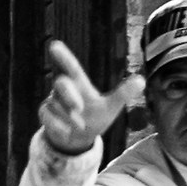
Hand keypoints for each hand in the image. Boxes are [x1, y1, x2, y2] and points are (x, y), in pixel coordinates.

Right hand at [39, 39, 142, 156]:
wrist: (80, 139)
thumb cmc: (95, 118)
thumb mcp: (111, 107)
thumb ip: (123, 94)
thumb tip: (141, 80)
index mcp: (80, 83)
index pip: (71, 67)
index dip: (64, 56)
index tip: (54, 45)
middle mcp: (64, 90)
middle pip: (61, 83)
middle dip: (69, 96)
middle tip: (79, 108)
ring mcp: (53, 101)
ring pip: (55, 104)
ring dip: (69, 117)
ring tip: (80, 126)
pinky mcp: (45, 114)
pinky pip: (46, 116)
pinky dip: (57, 125)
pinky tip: (67, 132)